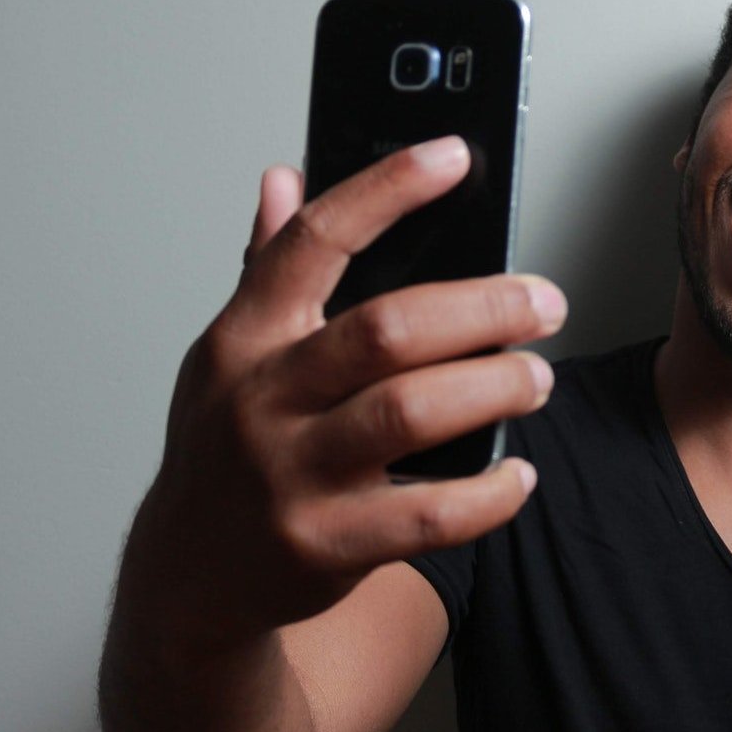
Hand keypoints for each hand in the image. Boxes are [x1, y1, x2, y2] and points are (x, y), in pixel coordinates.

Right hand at [130, 136, 563, 645]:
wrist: (189, 575)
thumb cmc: (224, 451)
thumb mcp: (227, 355)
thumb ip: (265, 267)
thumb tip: (285, 178)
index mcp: (245, 339)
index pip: (315, 241)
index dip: (386, 191)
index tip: (451, 157)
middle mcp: (263, 401)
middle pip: (386, 330)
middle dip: (482, 307)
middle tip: (543, 302)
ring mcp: (292, 475)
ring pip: (412, 413)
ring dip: (494, 387)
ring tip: (536, 378)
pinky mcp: (327, 543)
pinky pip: (429, 515)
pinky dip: (489, 493)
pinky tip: (516, 474)